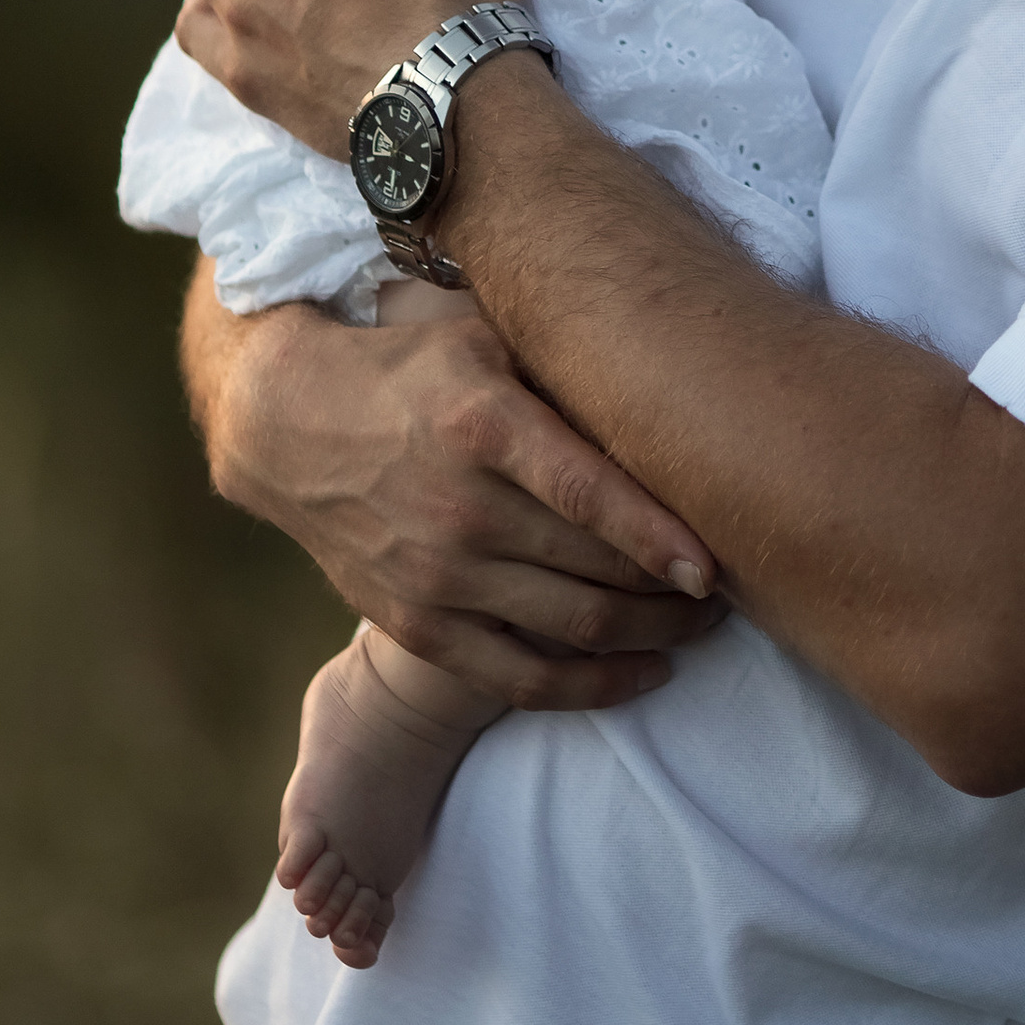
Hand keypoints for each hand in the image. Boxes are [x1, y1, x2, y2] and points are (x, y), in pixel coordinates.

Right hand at [182, 264, 725, 707]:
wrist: (292, 425)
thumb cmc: (409, 368)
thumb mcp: (480, 337)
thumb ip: (559, 365)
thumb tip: (664, 376)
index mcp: (485, 427)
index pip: (590, 492)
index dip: (660, 535)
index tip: (717, 565)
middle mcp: (462, 508)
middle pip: (598, 568)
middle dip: (677, 589)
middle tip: (732, 586)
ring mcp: (437, 576)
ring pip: (573, 626)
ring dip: (651, 635)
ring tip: (700, 626)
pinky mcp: (417, 625)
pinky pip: (518, 678)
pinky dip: (590, 687)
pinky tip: (643, 674)